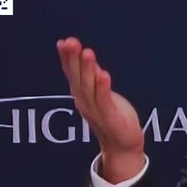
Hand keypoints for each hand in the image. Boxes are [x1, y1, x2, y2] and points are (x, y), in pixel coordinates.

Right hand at [56, 37, 144, 183]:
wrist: (122, 145)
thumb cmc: (112, 116)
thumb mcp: (100, 92)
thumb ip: (91, 74)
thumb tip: (82, 53)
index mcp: (81, 94)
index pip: (72, 73)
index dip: (67, 58)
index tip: (64, 42)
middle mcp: (84, 102)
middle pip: (78, 77)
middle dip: (74, 59)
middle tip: (71, 42)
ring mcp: (96, 110)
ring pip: (89, 87)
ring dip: (88, 70)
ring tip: (87, 53)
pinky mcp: (110, 118)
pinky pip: (104, 101)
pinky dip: (102, 88)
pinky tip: (103, 74)